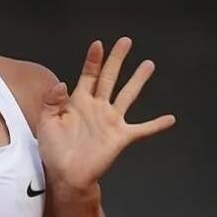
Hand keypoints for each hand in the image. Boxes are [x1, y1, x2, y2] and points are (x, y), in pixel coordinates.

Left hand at [36, 37, 176, 196]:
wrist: (65, 174)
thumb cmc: (53, 150)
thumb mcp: (46, 123)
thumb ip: (51, 102)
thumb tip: (62, 84)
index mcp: (78, 102)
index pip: (88, 75)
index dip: (93, 60)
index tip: (98, 44)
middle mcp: (97, 108)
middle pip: (109, 78)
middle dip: (117, 59)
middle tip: (126, 41)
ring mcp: (111, 121)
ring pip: (127, 95)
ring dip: (138, 80)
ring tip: (148, 64)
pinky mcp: (120, 137)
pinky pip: (142, 130)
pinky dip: (156, 125)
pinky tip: (170, 119)